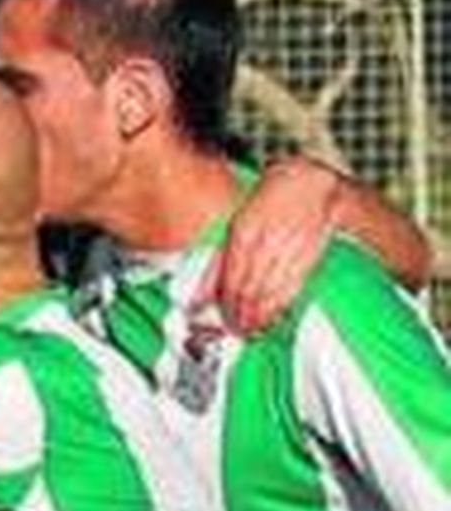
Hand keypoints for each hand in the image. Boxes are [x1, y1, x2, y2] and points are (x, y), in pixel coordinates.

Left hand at [199, 156, 339, 336]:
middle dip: (241, 315)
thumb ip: (217, 264)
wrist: (309, 181)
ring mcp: (289, 250)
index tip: (224, 317)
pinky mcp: (309, 256)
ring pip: (270, 294)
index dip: (227, 305)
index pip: (231, 280)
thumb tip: (199, 297)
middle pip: (249, 291)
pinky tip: (273, 316)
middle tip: (237, 329)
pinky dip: (280, 307)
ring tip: (252, 328)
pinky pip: (292, 289)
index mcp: (244, 233)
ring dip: (260, 316)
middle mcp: (266, 243)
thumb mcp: (235, 227)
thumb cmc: (269, 203)